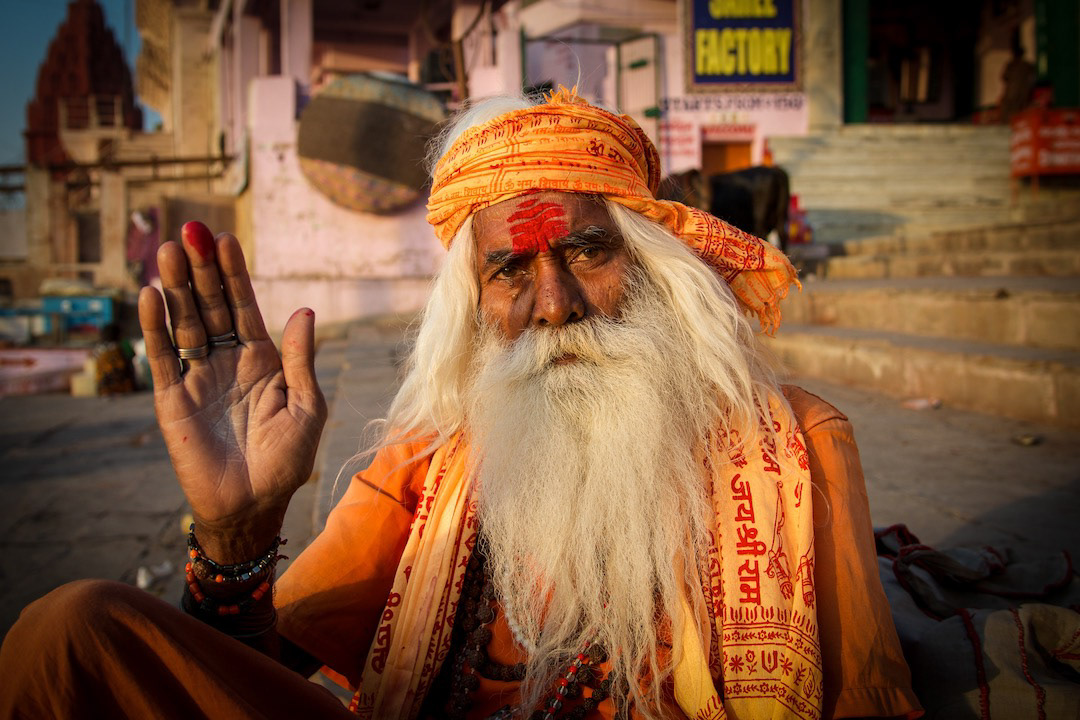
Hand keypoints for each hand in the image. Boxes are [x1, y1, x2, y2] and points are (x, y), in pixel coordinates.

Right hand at [138, 222, 326, 561]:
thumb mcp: (304, 405)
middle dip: (201, 270)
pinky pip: (161, 358)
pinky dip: (154, 328)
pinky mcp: (172, 399)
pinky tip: (149, 297)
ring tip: (167, 252)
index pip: (243, 307)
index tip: (224, 239)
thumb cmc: (287, 459)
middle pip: (210, 306)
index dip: (233, 274)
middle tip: (190, 231)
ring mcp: (197, 378)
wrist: (254, 504)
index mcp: (261, 360)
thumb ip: (301, 359)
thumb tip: (305, 310)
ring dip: (175, 288)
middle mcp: (226, 362)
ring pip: (184, 323)